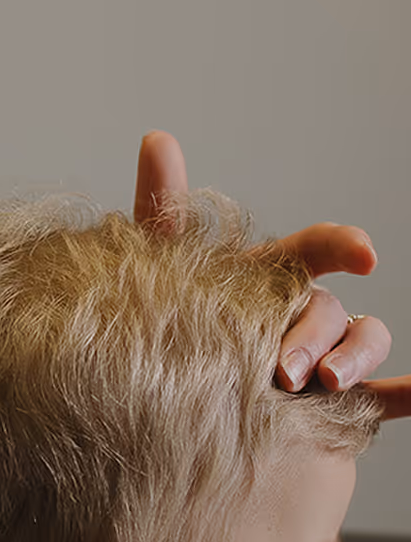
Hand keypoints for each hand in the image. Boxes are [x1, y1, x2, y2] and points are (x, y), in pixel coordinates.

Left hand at [134, 131, 398, 404]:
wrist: (165, 400)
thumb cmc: (171, 326)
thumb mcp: (162, 270)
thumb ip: (163, 209)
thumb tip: (156, 137)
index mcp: (274, 277)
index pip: (316, 250)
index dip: (341, 246)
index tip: (362, 254)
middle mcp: (304, 314)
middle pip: (329, 309)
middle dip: (313, 335)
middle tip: (282, 371)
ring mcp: (324, 357)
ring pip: (366, 340)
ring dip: (356, 358)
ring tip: (328, 383)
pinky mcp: (334, 404)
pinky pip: (381, 399)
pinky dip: (406, 394)